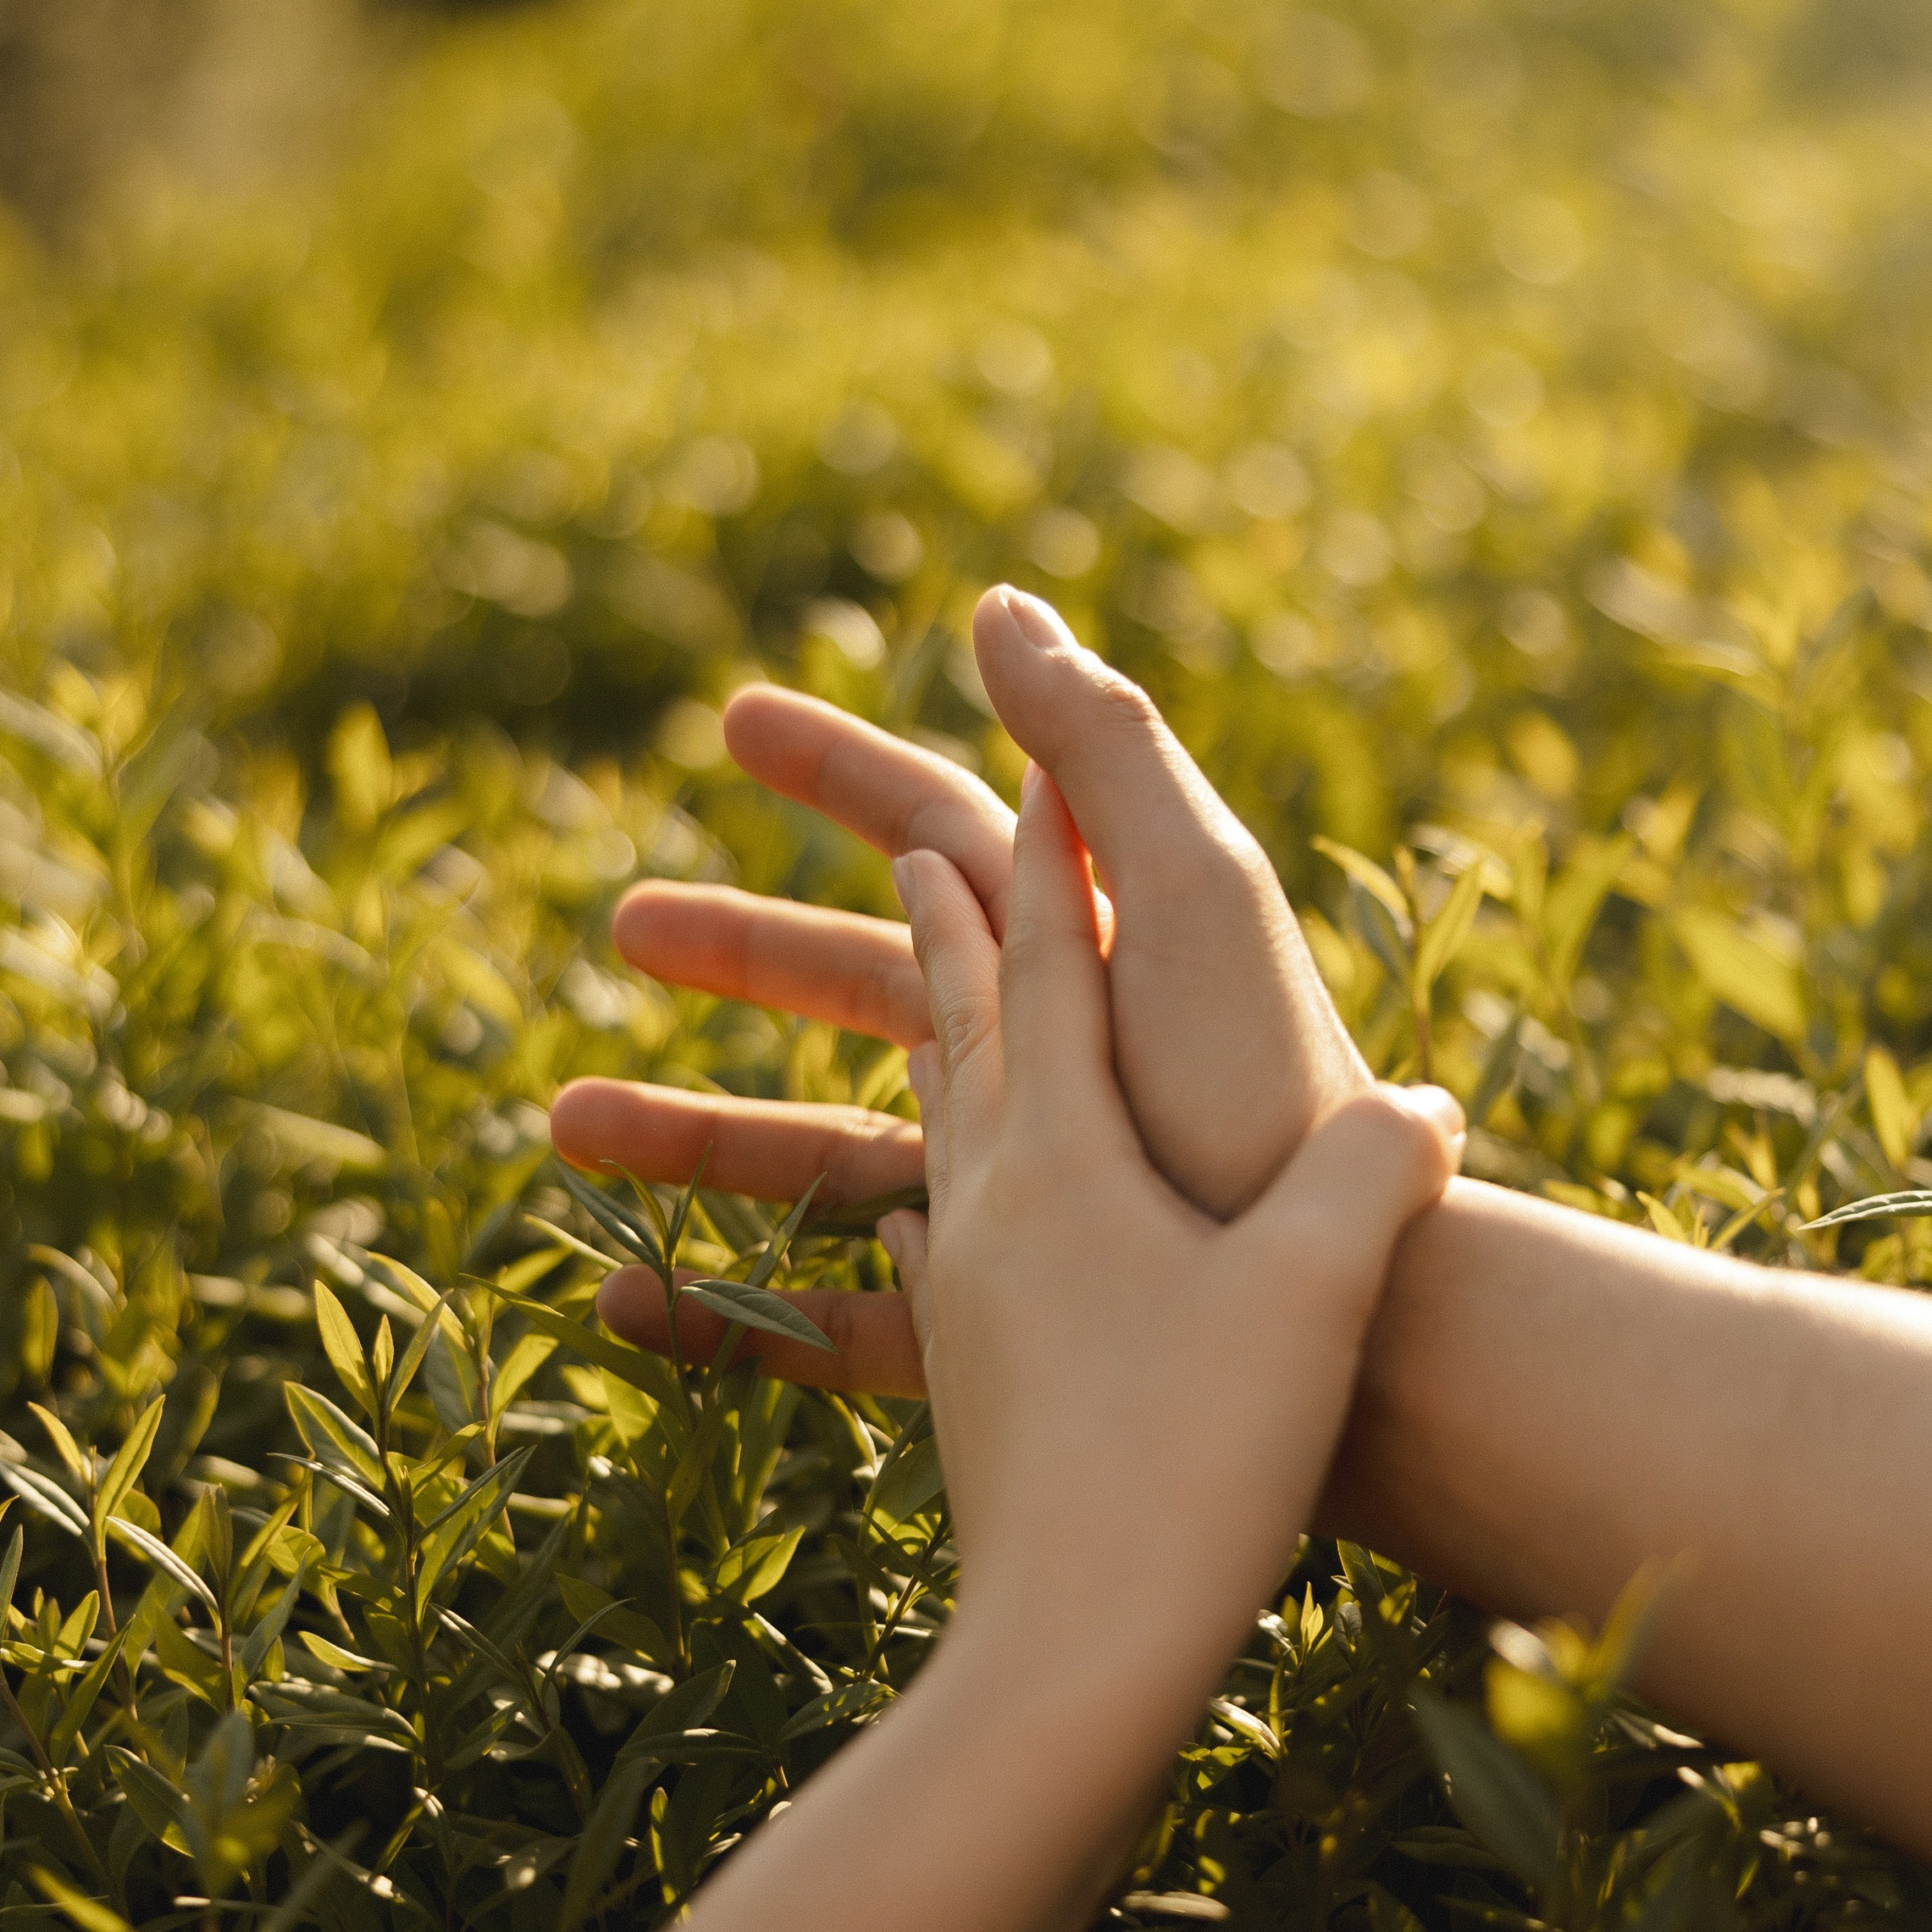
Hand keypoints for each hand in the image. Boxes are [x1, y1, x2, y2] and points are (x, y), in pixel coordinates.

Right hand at [548, 589, 1362, 1388]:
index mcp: (1085, 954)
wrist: (1371, 1331)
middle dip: (739, 947)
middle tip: (615, 921)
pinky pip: (834, 1319)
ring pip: (818, 1152)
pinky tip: (626, 1303)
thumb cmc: (1275, 1106)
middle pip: (857, 982)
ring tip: (559, 1126)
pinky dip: (729, 1311)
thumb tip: (997, 599)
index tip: (726, 718)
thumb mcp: (1195, 897)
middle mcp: (1045, 1069)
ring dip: (689, 1133)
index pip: (940, 830)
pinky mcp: (1004, 1331)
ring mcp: (1018, 1203)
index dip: (838, 766)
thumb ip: (1101, 752)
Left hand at [886, 765, 1458, 1703]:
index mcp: (1068, 1158)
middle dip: (947, 927)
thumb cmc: (1202, 1459)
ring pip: (934, 1138)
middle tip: (912, 844)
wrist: (1074, 1650)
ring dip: (928, 1049)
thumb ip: (1375, 1173)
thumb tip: (1431, 1100)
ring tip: (916, 1007)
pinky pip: (936, 1253)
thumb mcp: (1317, 1294)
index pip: (1055, 970)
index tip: (1037, 771)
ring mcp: (965, 1301)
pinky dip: (935, 1196)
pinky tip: (930, 1221)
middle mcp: (992, 1210)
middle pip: (958, 1032)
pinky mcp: (965, 1384)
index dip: (1051, 866)